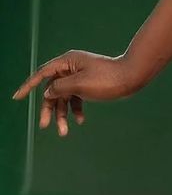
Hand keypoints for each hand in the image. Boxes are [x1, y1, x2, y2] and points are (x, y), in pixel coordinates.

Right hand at [12, 50, 139, 136]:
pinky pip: (76, 97)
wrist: (132, 77)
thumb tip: (47, 92)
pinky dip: (76, 109)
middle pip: (52, 89)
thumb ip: (60, 88)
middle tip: (45, 125)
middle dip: (49, 108)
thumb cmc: (107, 79)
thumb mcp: (80, 85)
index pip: (42, 74)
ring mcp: (80, 75)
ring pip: (64, 96)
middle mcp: (71, 66)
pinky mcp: (88, 83)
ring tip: (64, 132)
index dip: (28, 86)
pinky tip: (80, 121)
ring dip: (63, 113)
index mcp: (67, 61)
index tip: (16, 97)